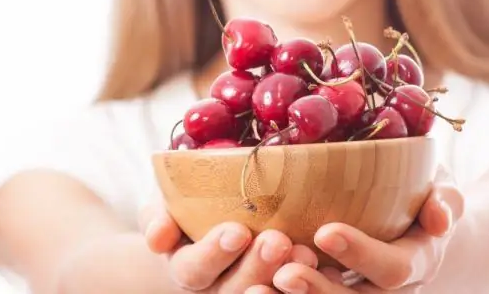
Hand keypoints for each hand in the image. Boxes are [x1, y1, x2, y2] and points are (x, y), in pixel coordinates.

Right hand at [138, 196, 318, 292]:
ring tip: (306, 254)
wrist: (209, 218)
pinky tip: (330, 267)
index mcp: (187, 266)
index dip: (213, 254)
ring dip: (285, 278)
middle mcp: (215, 287)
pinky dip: (310, 286)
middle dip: (255, 266)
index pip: (193, 269)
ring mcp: (245, 289)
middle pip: (232, 289)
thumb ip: (158, 216)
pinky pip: (289, 292)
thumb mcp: (164, 203)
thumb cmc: (186, 205)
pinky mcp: (273, 287)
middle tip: (277, 241)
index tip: (237, 232)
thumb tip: (158, 237)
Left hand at [248, 181, 463, 293]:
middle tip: (285, 275)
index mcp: (416, 261)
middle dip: (320, 290)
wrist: (420, 227)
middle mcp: (389, 289)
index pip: (392, 267)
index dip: (361, 253)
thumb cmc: (422, 198)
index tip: (325, 232)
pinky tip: (252, 290)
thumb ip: (445, 201)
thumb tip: (440, 218)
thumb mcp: (442, 190)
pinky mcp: (340, 290)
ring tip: (256, 290)